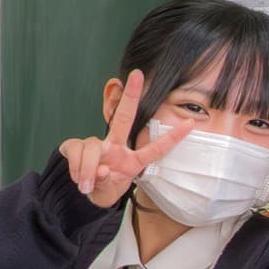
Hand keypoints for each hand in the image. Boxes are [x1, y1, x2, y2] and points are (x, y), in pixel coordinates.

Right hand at [58, 70, 194, 206]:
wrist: (86, 193)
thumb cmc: (105, 187)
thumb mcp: (111, 190)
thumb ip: (108, 182)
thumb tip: (102, 170)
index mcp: (132, 160)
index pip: (156, 149)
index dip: (173, 137)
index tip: (191, 123)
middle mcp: (115, 146)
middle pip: (124, 118)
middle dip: (131, 96)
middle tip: (137, 76)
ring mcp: (97, 144)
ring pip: (93, 148)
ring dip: (87, 170)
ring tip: (86, 185)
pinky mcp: (76, 145)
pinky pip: (77, 152)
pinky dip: (77, 169)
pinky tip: (78, 178)